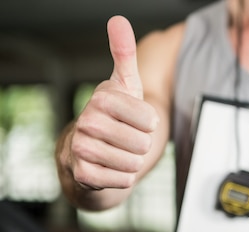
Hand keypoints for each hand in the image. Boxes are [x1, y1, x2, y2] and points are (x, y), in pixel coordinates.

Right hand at [64, 16, 158, 190]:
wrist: (88, 154)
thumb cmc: (114, 117)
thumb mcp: (124, 86)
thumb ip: (124, 55)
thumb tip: (118, 20)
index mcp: (102, 99)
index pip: (150, 119)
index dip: (149, 124)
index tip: (136, 120)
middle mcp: (87, 121)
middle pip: (143, 143)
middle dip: (141, 146)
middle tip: (126, 140)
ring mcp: (82, 148)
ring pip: (134, 163)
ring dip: (133, 162)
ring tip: (118, 153)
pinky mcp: (83, 174)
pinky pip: (123, 180)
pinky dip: (123, 178)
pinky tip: (110, 168)